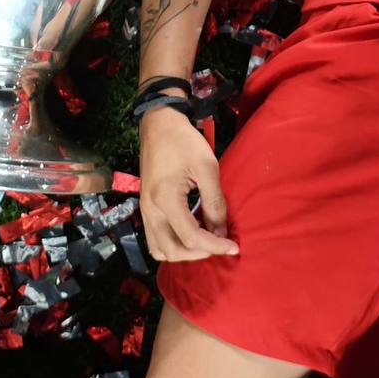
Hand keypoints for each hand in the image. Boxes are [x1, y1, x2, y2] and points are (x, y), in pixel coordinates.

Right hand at [139, 107, 239, 261]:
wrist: (159, 124)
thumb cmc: (184, 141)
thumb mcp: (207, 167)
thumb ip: (214, 202)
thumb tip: (220, 231)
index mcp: (165, 199)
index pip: (191, 237)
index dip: (215, 246)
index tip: (234, 246)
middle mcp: (150, 210)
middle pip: (173, 251)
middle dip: (200, 253)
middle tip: (221, 244)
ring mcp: (145, 210)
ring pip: (160, 250)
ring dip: (184, 252)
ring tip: (206, 241)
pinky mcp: (145, 208)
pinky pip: (155, 240)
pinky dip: (173, 244)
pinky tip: (191, 232)